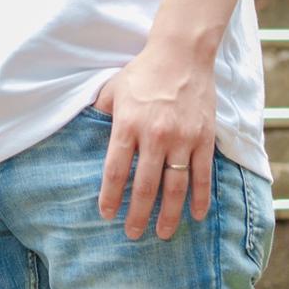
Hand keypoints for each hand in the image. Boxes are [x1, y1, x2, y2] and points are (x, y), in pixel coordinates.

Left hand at [93, 45, 218, 240]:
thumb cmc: (143, 72)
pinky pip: (202, 176)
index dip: (110, 196)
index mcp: (128, 125)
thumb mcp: (113, 89)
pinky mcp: (204, 139)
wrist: (181, 54)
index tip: (107, 214)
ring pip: (175, 188)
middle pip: (145, 186)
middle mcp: (154, 135)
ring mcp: (182, 139)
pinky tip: (195, 215)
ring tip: (162, 234)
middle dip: (138, 215)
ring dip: (168, 215)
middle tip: (132, 234)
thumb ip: (100, 113)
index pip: (116, 170)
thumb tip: (84, 130)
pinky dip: (199, 199)